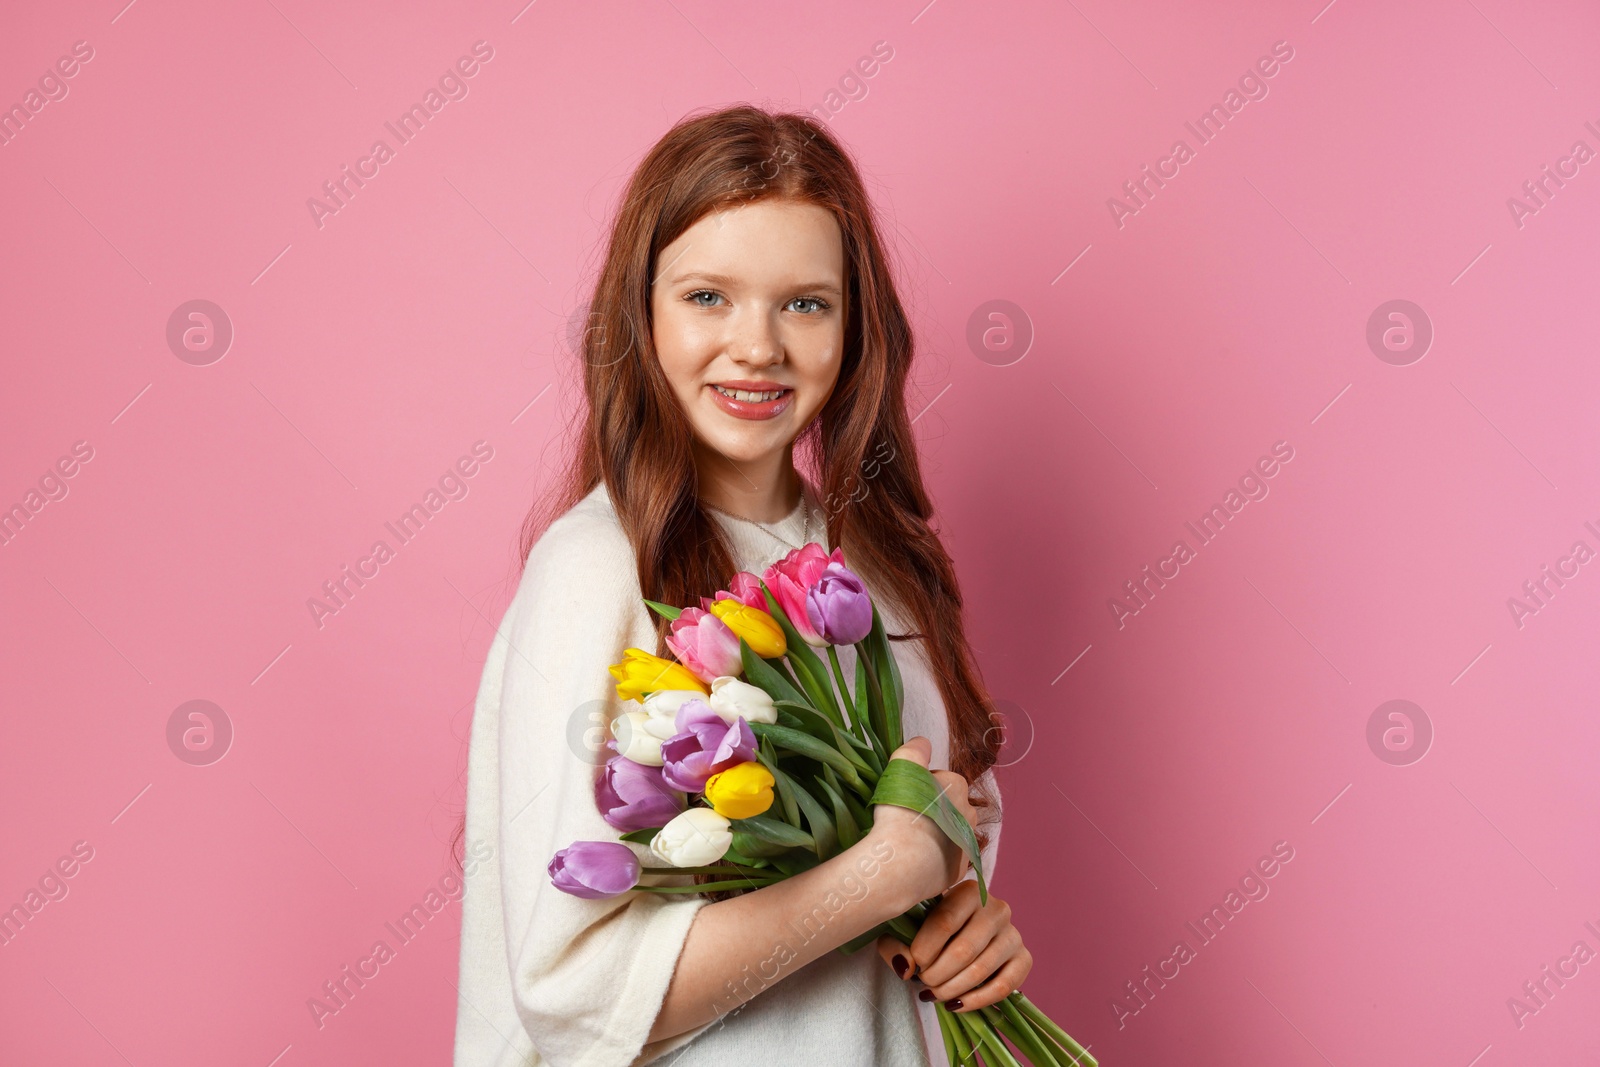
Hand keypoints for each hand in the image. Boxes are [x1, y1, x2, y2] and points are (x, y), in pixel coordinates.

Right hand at [867, 736, 980, 905]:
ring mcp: (965, 844)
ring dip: (934, 834)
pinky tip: (916, 860)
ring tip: (909, 841)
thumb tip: (923, 742)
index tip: (904, 797)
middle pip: (947, 806)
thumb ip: (913, 750)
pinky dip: (935, 858)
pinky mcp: (959, 870)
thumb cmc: (900, 812)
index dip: (919, 787)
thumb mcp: (902, 767)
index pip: (939, 780)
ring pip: (949, 832)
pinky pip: (947, 858)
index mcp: (958, 787)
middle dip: (931, 810)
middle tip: (905, 819)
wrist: (900, 864)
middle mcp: (969, 814)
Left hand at [876, 880, 1031, 1011]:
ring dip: (952, 989)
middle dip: (937, 974)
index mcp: (968, 891)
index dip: (925, 949)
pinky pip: (1003, 986)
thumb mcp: (906, 930)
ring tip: (934, 994)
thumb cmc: (929, 931)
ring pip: (981, 970)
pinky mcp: (1024, 959)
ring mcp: (1013, 934)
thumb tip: (905, 968)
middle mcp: (997, 909)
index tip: (913, 964)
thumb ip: (896, 945)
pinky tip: (955, 1005)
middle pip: (964, 949)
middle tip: (923, 982)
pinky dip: (976, 1001)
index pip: (945, 922)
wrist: (959, 938)